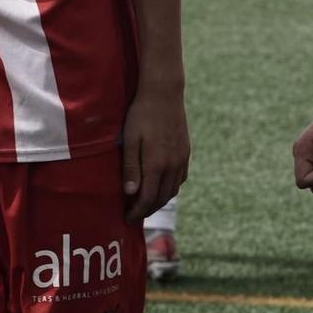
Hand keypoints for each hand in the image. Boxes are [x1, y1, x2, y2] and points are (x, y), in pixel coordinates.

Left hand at [120, 85, 188, 221]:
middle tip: (134, 215)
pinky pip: (180, 178)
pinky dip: (170, 188)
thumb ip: (130, 167)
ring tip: (145, 204)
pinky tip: (161, 187)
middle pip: (162, 198)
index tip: (127, 219)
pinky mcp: (185, 152)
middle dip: (148, 210)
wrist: (164, 93)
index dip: (137, 212)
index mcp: (157, 164)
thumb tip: (130, 194)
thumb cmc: (141, 115)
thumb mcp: (129, 140)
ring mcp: (181, 159)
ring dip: (159, 201)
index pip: (148, 198)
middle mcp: (173, 165)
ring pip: (173, 190)